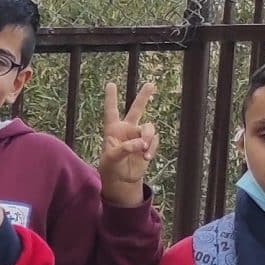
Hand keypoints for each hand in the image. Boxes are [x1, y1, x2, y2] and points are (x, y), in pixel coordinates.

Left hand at [95, 78, 157, 207]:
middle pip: (136, 109)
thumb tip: (140, 143)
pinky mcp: (147, 144)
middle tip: (150, 84)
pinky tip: (145, 157)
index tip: (111, 84)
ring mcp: (138, 136)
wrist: (122, 180)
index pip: (111, 111)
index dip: (111, 98)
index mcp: (113, 129)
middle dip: (144, 97)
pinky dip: (151, 148)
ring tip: (143, 150)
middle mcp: (126, 129)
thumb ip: (124, 149)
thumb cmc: (111, 167)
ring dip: (148, 137)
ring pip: (149, 127)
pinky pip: (154, 140)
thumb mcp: (111, 158)